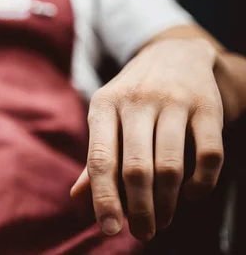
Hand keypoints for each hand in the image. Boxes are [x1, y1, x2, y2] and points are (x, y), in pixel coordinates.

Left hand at [71, 38, 224, 241]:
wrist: (175, 54)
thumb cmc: (132, 97)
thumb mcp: (106, 117)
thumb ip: (95, 157)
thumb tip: (77, 198)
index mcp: (103, 105)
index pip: (100, 159)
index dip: (104, 198)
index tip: (109, 228)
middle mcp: (136, 101)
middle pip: (136, 168)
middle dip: (140, 209)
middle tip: (143, 233)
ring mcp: (174, 102)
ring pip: (170, 165)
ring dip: (167, 203)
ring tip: (163, 220)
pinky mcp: (207, 106)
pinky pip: (208, 154)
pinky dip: (202, 183)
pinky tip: (191, 195)